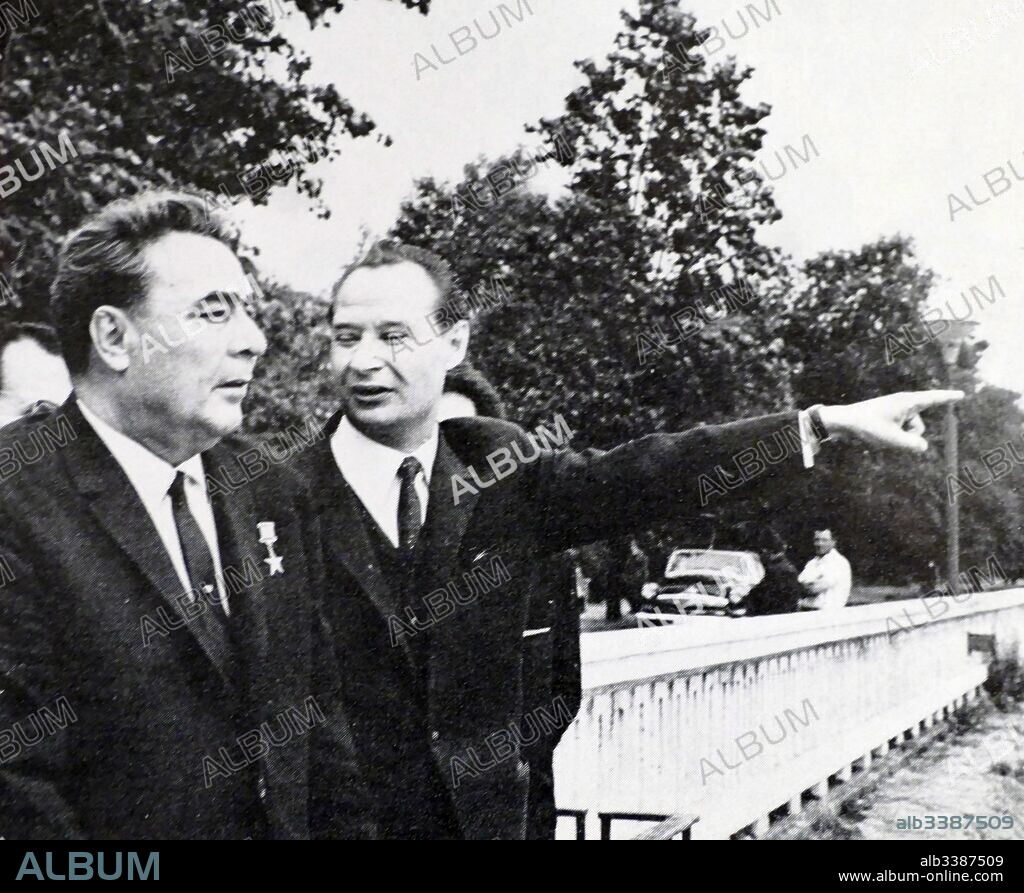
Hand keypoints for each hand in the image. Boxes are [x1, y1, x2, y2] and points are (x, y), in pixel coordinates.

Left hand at [818, 390, 963, 452]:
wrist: (843, 422)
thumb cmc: (866, 426)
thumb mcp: (890, 439)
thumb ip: (911, 444)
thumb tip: (923, 447)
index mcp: (906, 402)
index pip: (933, 399)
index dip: (948, 398)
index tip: (961, 395)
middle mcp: (904, 405)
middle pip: (919, 428)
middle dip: (908, 437)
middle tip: (883, 431)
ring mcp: (896, 413)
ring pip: (909, 434)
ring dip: (898, 439)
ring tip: (878, 434)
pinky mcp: (890, 420)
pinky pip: (900, 435)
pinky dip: (892, 439)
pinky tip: (877, 436)